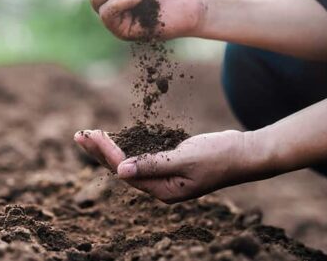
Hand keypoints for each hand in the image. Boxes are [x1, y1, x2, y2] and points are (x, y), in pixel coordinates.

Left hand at [74, 129, 259, 202]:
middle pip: (122, 169)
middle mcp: (161, 187)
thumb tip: (121, 171)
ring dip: (110, 149)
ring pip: (129, 163)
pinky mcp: (170, 164)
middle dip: (99, 152)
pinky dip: (127, 146)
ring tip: (89, 136)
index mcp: (164, 191)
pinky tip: (115, 139)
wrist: (247, 153)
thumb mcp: (186, 159)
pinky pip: (142, 157)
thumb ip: (153, 164)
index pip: (126, 171)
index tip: (91, 135)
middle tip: (79, 134)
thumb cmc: (220, 155)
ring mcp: (166, 177)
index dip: (106, 153)